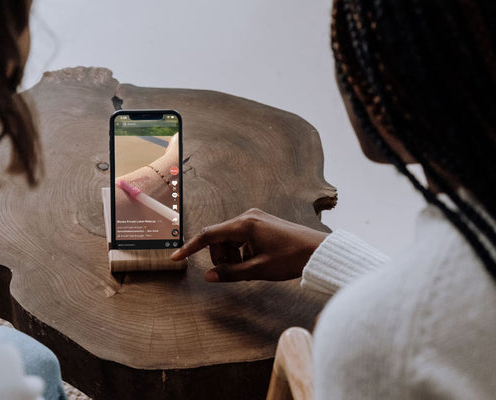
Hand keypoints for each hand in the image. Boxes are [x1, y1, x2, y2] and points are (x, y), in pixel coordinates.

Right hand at [171, 208, 327, 281]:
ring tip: (250, 270)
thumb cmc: (291, 259)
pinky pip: (241, 239)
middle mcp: (247, 217)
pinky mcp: (261, 224)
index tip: (176, 258)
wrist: (319, 251)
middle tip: (235, 273)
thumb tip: (209, 277)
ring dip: (232, 256)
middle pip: (219, 239)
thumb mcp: (259, 270)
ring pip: (229, 240)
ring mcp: (255, 219)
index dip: (190, 247)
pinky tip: (256, 263)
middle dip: (220, 258)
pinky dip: (242, 252)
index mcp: (245, 225)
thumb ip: (231, 273)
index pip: (208, 235)